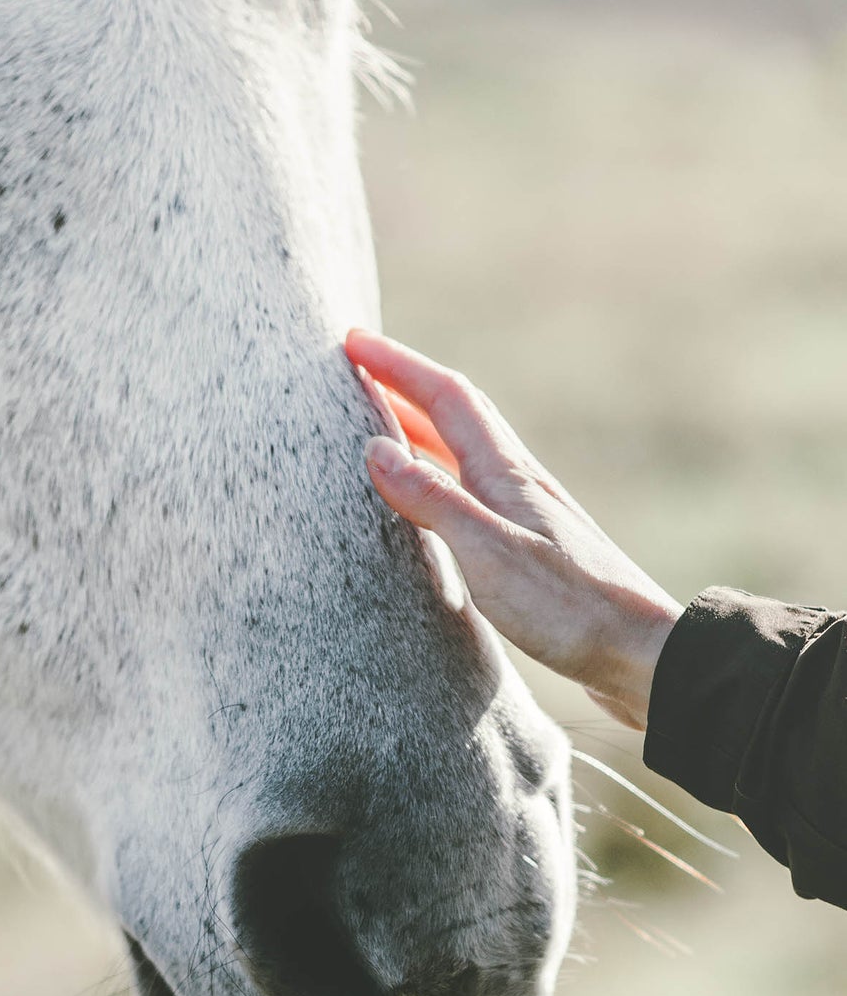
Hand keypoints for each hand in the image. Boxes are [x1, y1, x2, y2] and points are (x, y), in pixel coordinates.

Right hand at [345, 330, 682, 730]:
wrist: (642, 652)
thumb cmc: (570, 608)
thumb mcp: (490, 553)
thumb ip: (434, 500)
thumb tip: (376, 449)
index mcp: (505, 474)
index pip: (444, 398)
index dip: (397, 365)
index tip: (354, 343)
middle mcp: (516, 482)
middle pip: (455, 414)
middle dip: (404, 384)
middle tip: (359, 370)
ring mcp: (525, 511)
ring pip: (463, 450)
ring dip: (420, 426)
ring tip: (380, 422)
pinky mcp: (529, 544)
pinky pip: (470, 488)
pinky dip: (438, 472)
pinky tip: (431, 497)